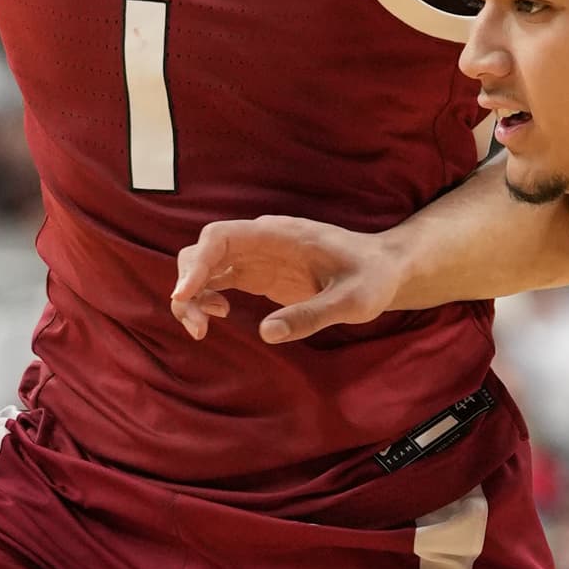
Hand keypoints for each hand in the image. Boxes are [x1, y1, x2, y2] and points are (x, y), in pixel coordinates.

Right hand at [170, 215, 399, 342]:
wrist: (384, 269)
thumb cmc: (373, 278)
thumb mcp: (353, 301)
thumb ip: (313, 315)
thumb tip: (266, 333)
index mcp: (280, 235)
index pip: (222, 237)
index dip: (197, 263)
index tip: (184, 294)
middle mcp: (262, 240)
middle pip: (204, 250)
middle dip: (189, 284)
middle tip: (198, 327)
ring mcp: (258, 256)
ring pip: (207, 266)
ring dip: (193, 294)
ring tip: (202, 328)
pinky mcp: (259, 273)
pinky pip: (219, 279)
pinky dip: (207, 297)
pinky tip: (219, 316)